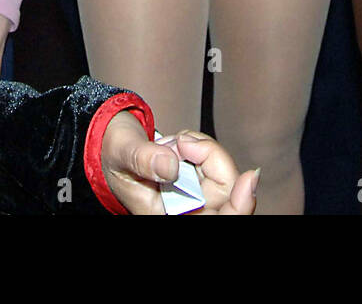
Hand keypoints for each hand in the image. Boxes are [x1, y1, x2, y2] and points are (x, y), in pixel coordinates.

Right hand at [99, 113, 258, 214]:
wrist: (114, 144)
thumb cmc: (114, 153)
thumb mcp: (122, 152)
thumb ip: (144, 159)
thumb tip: (171, 165)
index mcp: (165, 216)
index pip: (212, 221)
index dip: (238, 206)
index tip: (248, 179)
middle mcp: (186, 211)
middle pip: (224, 192)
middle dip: (211, 157)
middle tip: (182, 140)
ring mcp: (196, 197)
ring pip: (223, 173)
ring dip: (203, 148)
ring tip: (173, 142)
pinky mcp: (201, 181)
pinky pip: (216, 162)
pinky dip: (201, 146)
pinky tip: (180, 144)